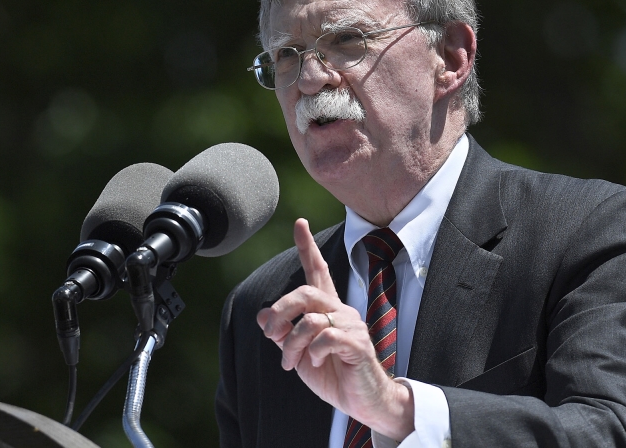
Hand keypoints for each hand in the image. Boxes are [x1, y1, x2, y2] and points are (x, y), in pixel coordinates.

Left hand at [256, 218, 414, 440]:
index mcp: (327, 309)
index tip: (300, 223)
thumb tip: (263, 315)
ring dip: (292, 343)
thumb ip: (282, 333)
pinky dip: (311, 352)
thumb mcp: (298, 354)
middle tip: (270, 334)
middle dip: (281, 310)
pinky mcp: (357, 343)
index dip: (307, 247)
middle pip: (305, 292)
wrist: (362, 402)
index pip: (318, 271)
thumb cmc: (332, 374)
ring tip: (290, 362)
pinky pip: (325, 337)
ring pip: (310, 319)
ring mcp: (351, 325)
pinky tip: (315, 362)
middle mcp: (341, 311)